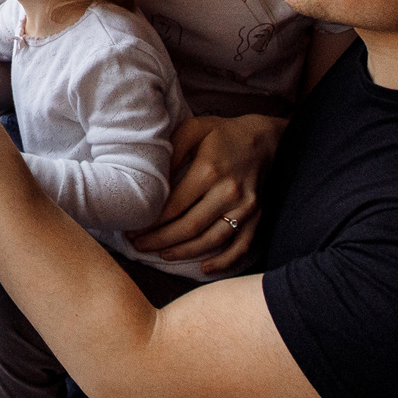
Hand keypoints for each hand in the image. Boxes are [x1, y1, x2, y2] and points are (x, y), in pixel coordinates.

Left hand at [128, 113, 287, 273]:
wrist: (264, 138)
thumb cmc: (222, 133)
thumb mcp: (192, 130)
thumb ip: (171, 152)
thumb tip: (151, 180)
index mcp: (209, 172)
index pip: (174, 207)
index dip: (151, 222)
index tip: (133, 229)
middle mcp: (228, 193)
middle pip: (190, 227)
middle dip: (160, 240)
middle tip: (139, 246)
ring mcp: (245, 208)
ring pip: (212, 240)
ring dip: (184, 252)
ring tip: (162, 254)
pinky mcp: (257, 216)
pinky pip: (241, 246)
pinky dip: (224, 261)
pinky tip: (204, 268)